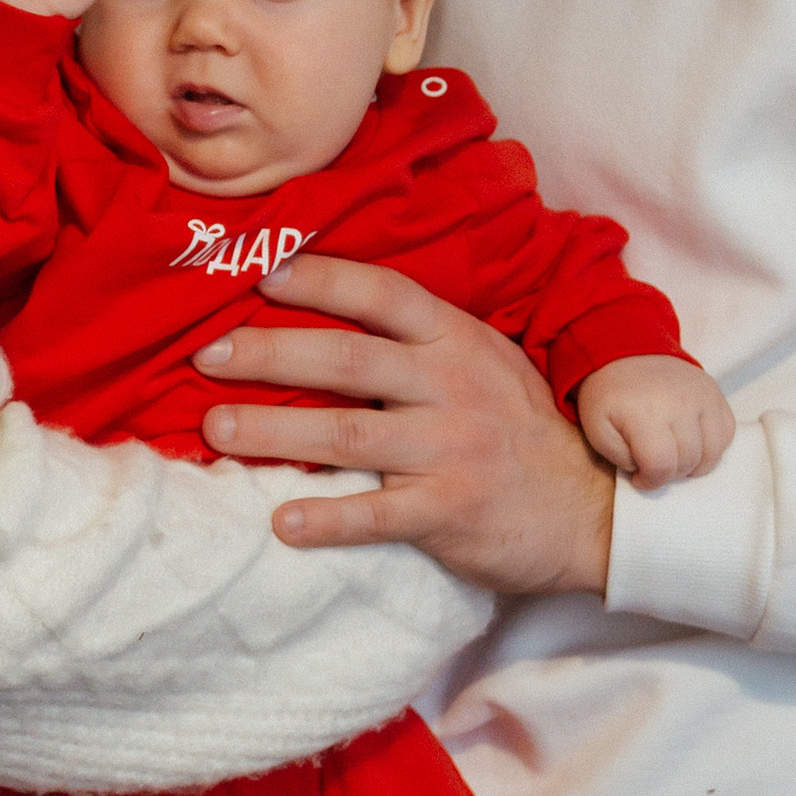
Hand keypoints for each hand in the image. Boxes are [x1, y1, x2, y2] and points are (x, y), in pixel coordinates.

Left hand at [197, 255, 617, 592]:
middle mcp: (452, 385)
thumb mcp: (481, 361)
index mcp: (455, 339)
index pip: (381, 294)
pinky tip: (281, 522)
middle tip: (207, 355)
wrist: (588, 508)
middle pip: (348, 358)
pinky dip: (326, 518)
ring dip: (275, 430)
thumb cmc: (515, 428)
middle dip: (270, 353)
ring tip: (218, 428)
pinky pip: (377, 515)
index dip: (319, 279)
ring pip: (348, 433)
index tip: (258, 274)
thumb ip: (416, 340)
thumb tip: (319, 313)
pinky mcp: (450, 511)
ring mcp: (452, 449)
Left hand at [576, 356, 736, 492]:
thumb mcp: (597, 429)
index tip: (640, 478)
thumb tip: (644, 471)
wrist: (626, 353)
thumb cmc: (609, 396)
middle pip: (687, 461)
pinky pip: (727, 432)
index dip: (650, 481)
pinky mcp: (715, 392)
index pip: (661, 465)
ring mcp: (702, 396)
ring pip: (712, 451)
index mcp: (645, 413)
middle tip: (654, 465)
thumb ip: (618, 457)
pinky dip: (713, 446)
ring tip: (674, 457)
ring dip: (694, 464)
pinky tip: (692, 444)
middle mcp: (680, 403)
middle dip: (670, 473)